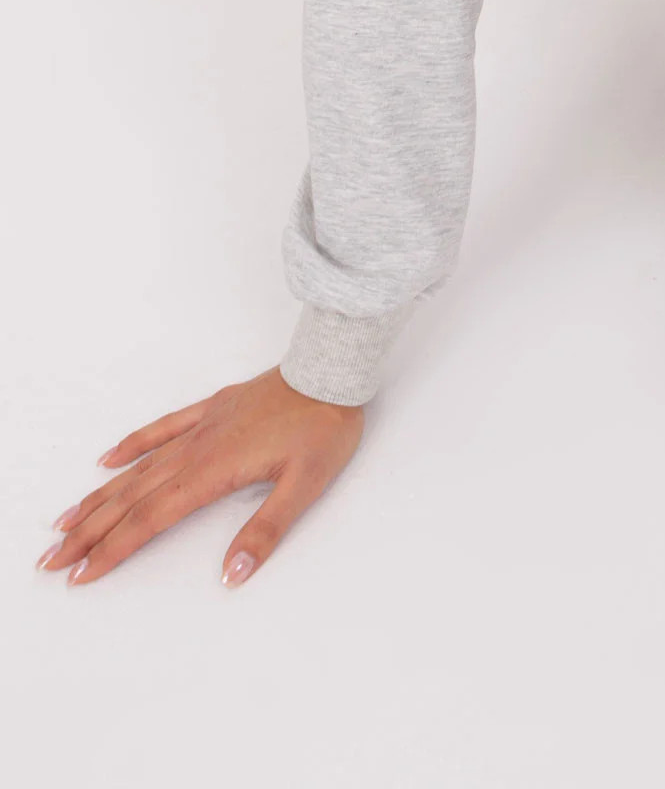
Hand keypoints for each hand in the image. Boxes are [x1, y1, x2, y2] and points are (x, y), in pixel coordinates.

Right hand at [35, 367, 363, 587]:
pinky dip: (132, 445)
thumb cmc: (323, 428)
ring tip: (66, 521)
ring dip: (100, 496)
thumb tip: (230, 574)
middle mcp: (198, 448)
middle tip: (51, 559)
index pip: (152, 519)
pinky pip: (162, 428)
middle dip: (90, 531)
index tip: (81, 574)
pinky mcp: (213, 408)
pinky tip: (108, 460)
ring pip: (139, 467)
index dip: (114, 548)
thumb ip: (266, 531)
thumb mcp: (305, 486)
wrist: (332, 371)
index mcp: (215, 471)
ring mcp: (202, 426)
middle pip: (133, 497)